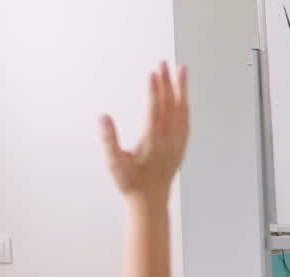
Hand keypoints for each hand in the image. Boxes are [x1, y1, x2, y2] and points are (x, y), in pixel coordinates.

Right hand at [100, 62, 188, 202]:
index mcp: (152, 141)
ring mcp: (177, 143)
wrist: (150, 201)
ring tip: (181, 70)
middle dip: (167, 82)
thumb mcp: (114, 163)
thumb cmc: (130, 183)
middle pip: (170, 105)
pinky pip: (186, 122)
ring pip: (182, 111)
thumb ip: (109, 139)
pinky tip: (184, 97)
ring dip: (181, 90)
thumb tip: (104, 117)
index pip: (155, 109)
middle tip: (165, 62)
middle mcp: (168, 140)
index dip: (154, 90)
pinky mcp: (180, 147)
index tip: (153, 72)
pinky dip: (185, 106)